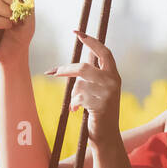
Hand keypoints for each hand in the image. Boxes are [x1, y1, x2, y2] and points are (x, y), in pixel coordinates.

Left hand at [46, 31, 120, 147]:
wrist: (107, 135)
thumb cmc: (99, 112)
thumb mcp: (98, 90)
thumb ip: (91, 76)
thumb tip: (78, 61)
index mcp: (114, 75)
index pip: (104, 52)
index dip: (91, 41)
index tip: (77, 32)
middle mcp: (113, 81)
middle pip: (83, 68)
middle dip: (66, 70)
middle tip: (52, 72)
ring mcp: (108, 93)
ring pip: (78, 85)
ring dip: (73, 95)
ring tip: (76, 104)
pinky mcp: (101, 104)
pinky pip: (78, 98)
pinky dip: (74, 104)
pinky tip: (77, 111)